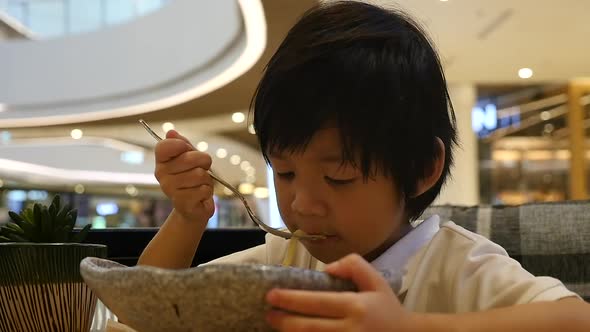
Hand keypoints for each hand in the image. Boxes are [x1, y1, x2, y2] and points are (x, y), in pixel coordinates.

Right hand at [154, 129, 214, 223]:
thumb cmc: (193, 180)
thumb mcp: (190, 159)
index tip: (186, 149)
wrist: (194, 208)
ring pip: (200, 174)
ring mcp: (170, 190)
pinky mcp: (182, 203)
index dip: (180, 145)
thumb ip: (183, 145)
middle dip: (203, 162)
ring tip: (200, 185)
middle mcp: (161, 175)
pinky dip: (207, 191)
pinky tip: (200, 196)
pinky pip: (204, 189)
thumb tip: (170, 132)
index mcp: (162, 162)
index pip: (164, 146)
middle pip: (190, 158)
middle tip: (201, 170)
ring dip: (206, 180)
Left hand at [265, 254, 415, 331]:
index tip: (272, 295)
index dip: (292, 300)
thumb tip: (326, 270)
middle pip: (309, 327)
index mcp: (356, 307)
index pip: (317, 303)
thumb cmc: (388, 309)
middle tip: (269, 313)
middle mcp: (349, 330)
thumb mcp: (376, 280)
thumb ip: (352, 265)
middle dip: (284, 321)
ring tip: (275, 325)